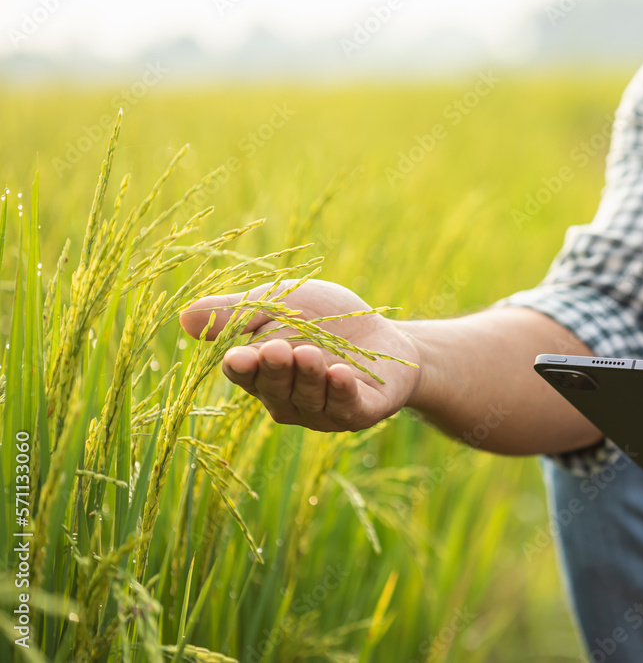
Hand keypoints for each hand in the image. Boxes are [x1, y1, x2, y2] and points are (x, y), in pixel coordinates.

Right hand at [179, 279, 420, 432]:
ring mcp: (323, 411)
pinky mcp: (359, 413)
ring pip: (309, 400)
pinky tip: (341, 374)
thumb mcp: (280, 304)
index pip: (244, 374)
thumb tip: (183, 316)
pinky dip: (342, 392)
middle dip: (276, 371)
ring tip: (310, 354)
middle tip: (278, 350)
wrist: (384, 333)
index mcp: (263, 373)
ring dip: (308, 378)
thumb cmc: (326, 318)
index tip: (240, 356)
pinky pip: (347, 408)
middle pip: (275, 390)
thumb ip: (237, 312)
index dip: (242, 368)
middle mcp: (289, 399)